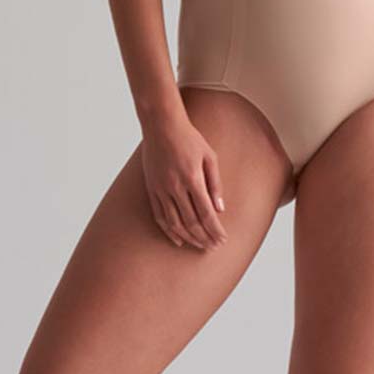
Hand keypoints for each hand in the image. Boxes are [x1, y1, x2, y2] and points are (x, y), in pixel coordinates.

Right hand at [139, 111, 228, 250]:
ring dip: (189, 238)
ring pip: (174, 223)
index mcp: (193, 179)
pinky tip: (178, 239)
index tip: (222, 239)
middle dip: (204, 237)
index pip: (206, 213)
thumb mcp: (210, 157)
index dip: (214, 229)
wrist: (162, 126)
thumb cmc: (189, 138)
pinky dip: (169, 230)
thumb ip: (215, 183)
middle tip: (213, 247)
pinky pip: (160, 216)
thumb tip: (220, 209)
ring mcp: (161, 190)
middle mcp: (175, 187)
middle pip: (191, 221)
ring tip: (199, 246)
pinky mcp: (152, 189)